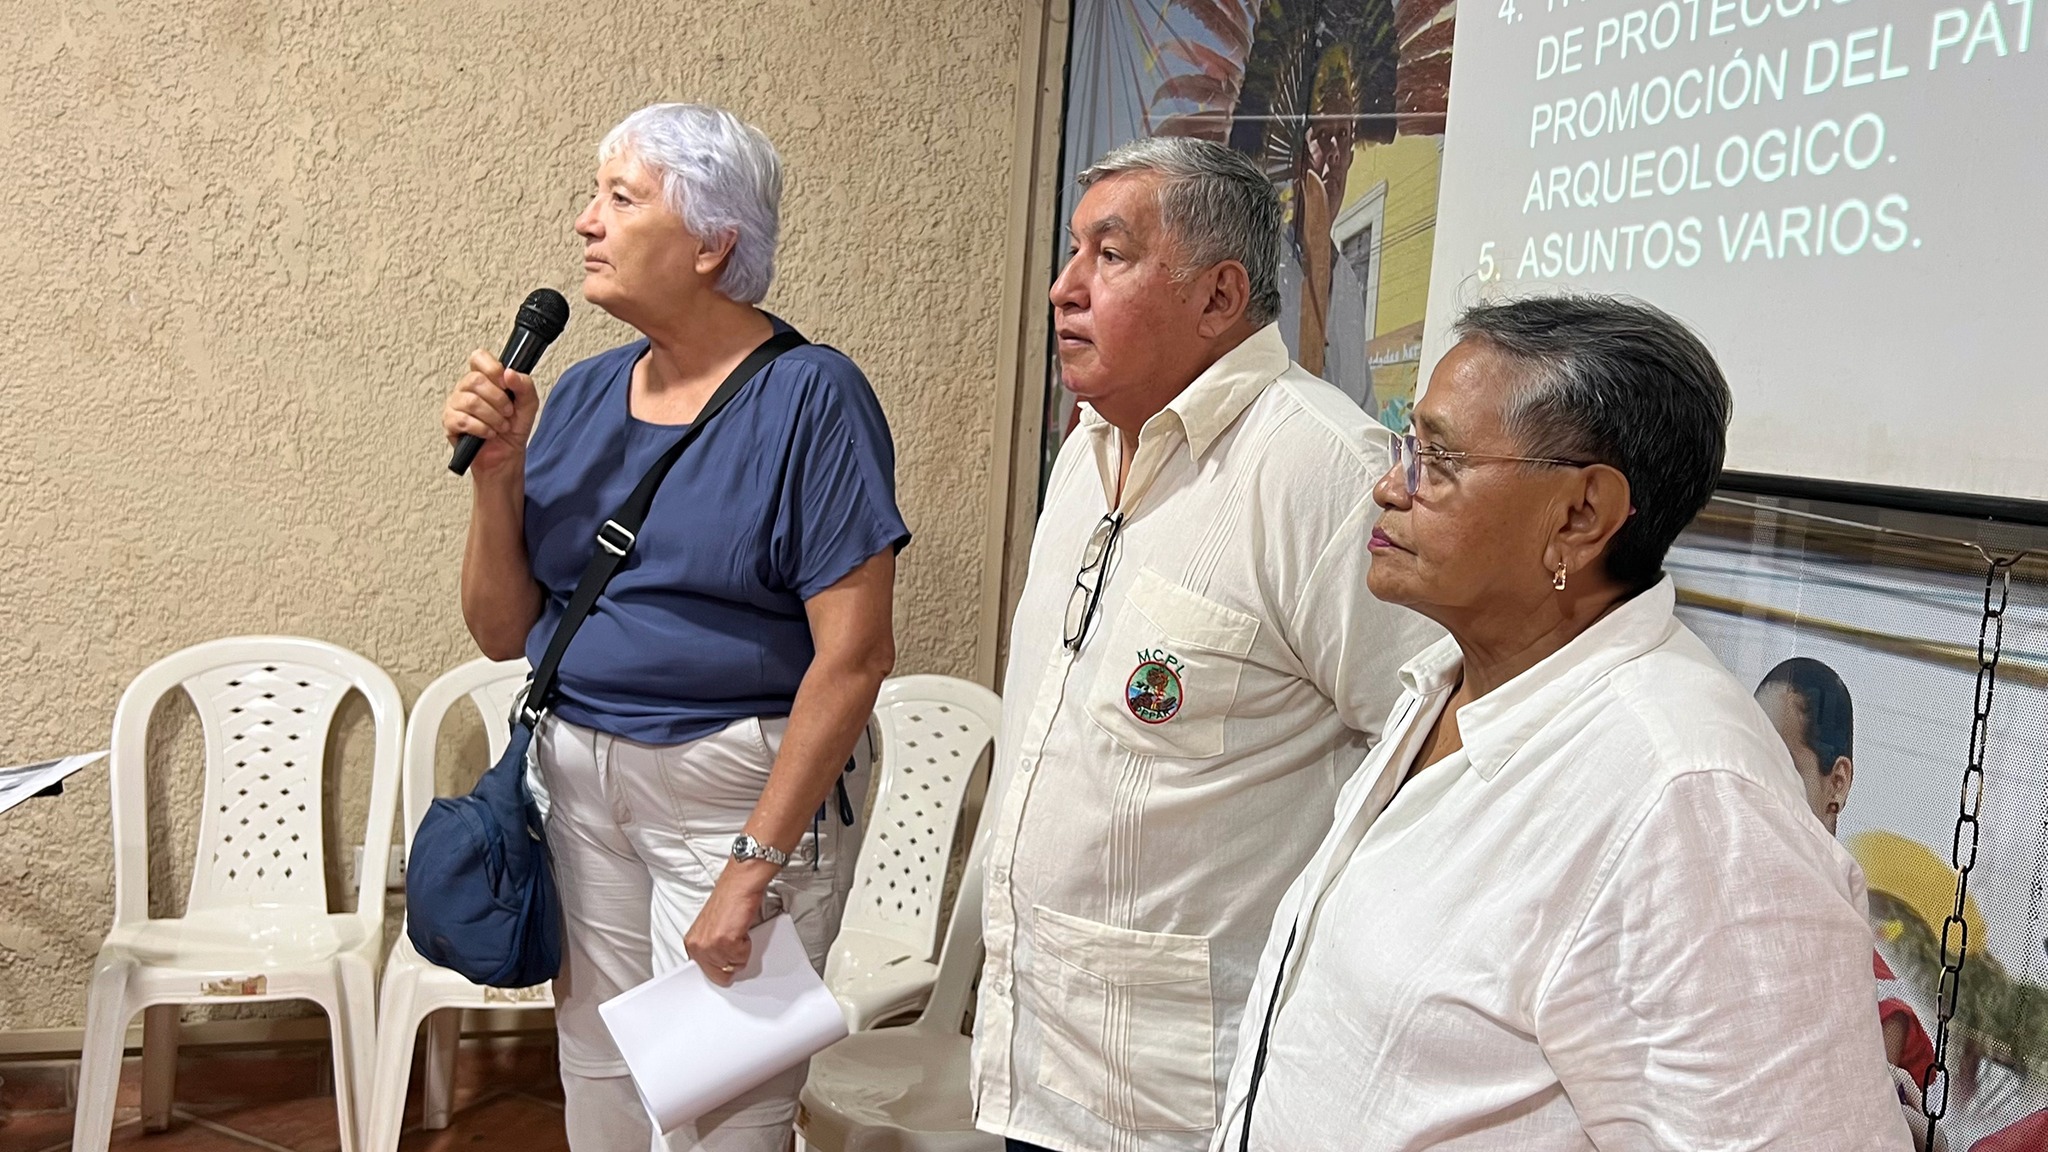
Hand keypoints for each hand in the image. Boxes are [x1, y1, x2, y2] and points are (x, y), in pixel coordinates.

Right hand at [441, 348, 537, 475]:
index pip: (478, 358)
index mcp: (484, 378)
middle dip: (498, 399)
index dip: (492, 368)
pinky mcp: (450, 422)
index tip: (506, 384)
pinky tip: (489, 434)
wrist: (507, 454)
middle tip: (508, 413)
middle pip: (475, 380)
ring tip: (501, 427)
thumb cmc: (513, 427)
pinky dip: (482, 428)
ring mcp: (455, 404)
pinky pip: (463, 420)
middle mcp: (466, 388)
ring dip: (493, 417)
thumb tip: (509, 373)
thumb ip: (524, 385)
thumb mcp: (528, 404)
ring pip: (471, 401)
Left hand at [683, 859, 776, 986]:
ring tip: (738, 932)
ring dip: (741, 952)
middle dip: (732, 961)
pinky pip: (741, 958)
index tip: (725, 962)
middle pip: (720, 975)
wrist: (739, 884)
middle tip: (734, 940)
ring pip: (733, 967)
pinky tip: (741, 930)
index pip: (705, 972)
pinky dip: (747, 946)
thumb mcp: (711, 930)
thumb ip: (711, 949)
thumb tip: (721, 967)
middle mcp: (697, 946)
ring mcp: (710, 945)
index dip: (720, 967)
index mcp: (691, 943)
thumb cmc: (730, 901)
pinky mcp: (726, 941)